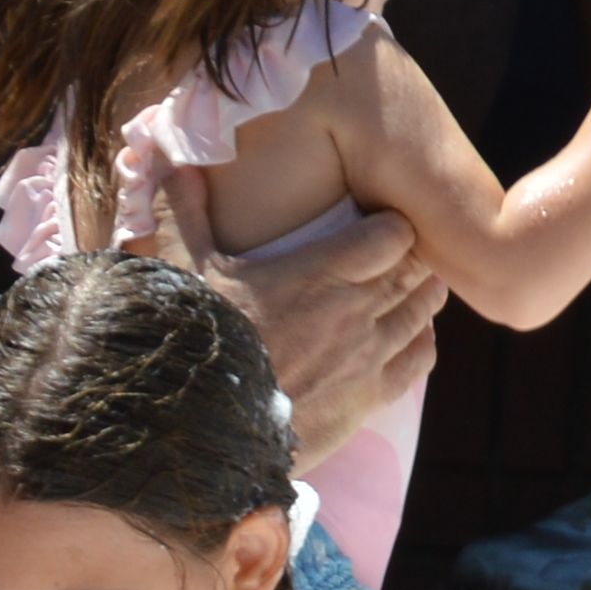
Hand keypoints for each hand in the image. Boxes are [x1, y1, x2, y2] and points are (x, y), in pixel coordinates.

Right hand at [211, 213, 453, 467]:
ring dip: (420, 292)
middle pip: (416, 268)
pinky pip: (420, 358)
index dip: (393, 223)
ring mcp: (370, 355)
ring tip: (406, 283)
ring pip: (424, 310)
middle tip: (395, 249)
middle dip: (411, 254)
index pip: (394, 232)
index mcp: (320, 272)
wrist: (207, 427)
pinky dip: (421, 339)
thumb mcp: (190, 271)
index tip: (378, 220)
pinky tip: (407, 332)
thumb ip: (189, 214)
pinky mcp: (371, 397)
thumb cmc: (200, 341)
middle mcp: (356, 310)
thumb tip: (167, 162)